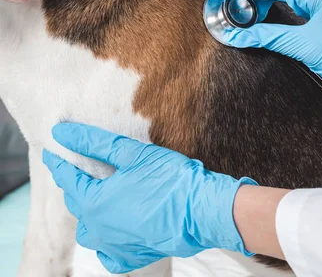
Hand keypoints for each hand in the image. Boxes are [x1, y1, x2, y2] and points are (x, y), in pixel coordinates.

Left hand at [43, 123, 256, 273]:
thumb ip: (94, 143)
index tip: (53, 153)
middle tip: (79, 172)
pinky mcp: (134, 256)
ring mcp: (115, 246)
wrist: (203, 211)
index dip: (59, 164)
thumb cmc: (171, 180)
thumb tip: (62, 132)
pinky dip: (107, 246)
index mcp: (95, 202)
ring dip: (89, 216)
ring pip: (89, 233)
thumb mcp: (133, 154)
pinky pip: (110, 256)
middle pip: (77, 205)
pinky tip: (114, 233)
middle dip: (75, 187)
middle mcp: (99, 228)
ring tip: (99, 201)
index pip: (68, 179)